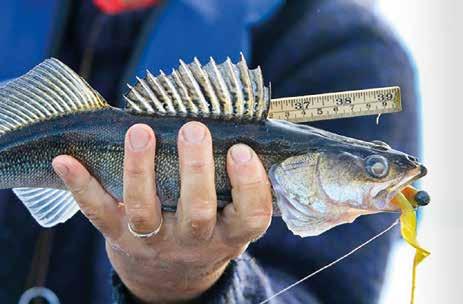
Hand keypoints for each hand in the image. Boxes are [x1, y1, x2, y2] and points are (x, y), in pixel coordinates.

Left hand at [52, 122, 272, 302]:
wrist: (170, 275)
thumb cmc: (208, 229)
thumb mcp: (233, 217)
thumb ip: (241, 187)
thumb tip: (251, 133)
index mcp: (230, 234)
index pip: (251, 216)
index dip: (250, 185)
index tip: (241, 150)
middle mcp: (194, 242)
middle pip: (197, 212)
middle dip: (195, 170)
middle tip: (193, 129)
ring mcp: (154, 241)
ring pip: (146, 211)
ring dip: (141, 171)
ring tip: (140, 131)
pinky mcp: (119, 236)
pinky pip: (99, 213)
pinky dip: (82, 186)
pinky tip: (67, 160)